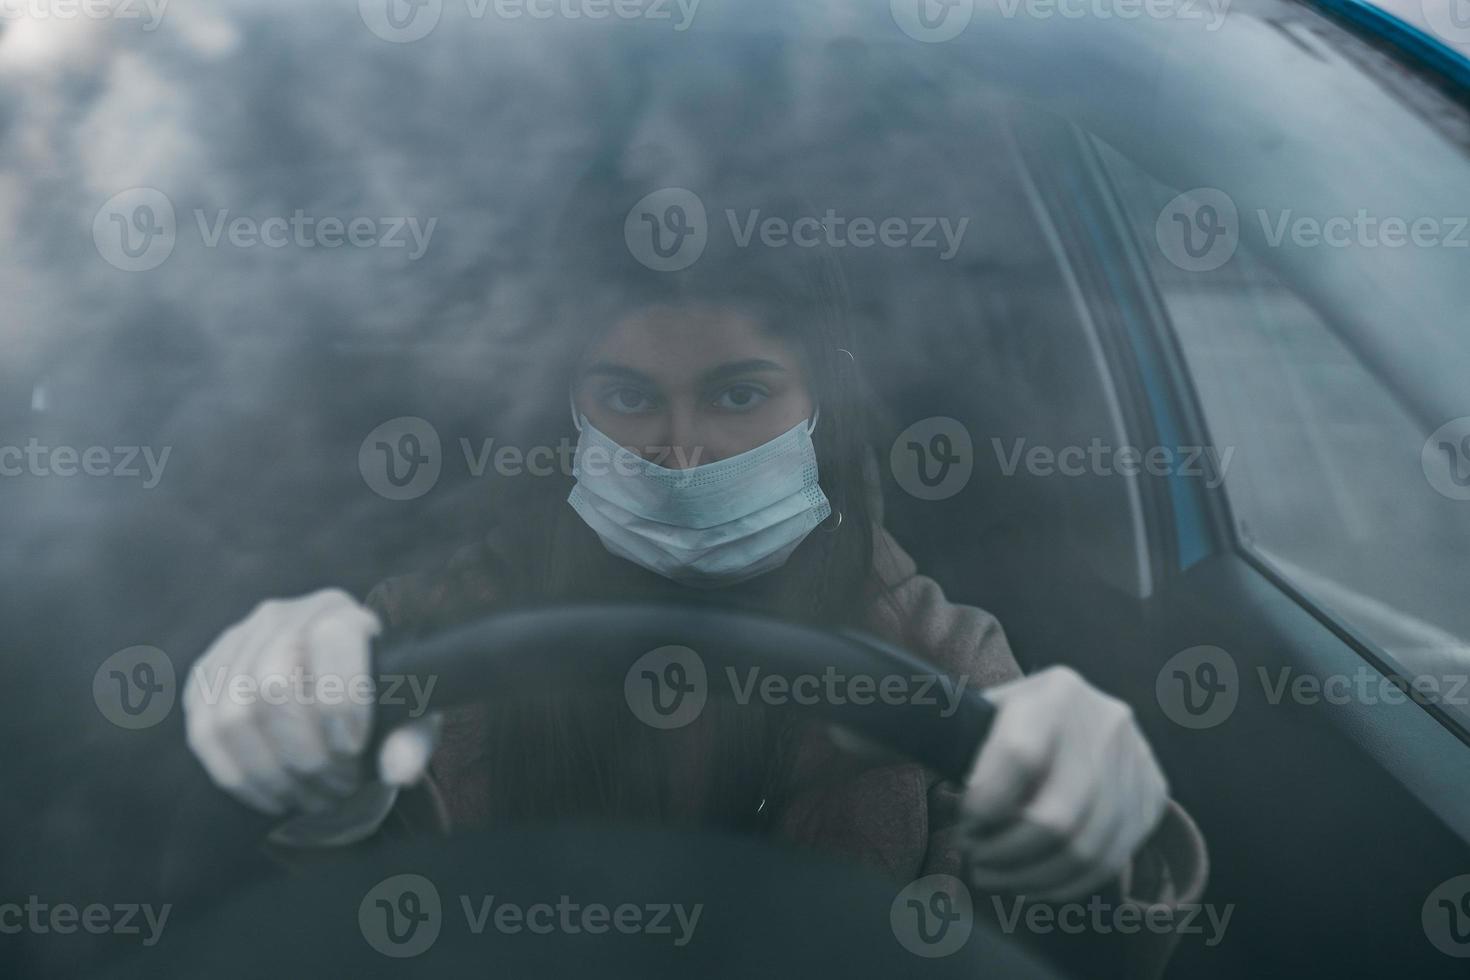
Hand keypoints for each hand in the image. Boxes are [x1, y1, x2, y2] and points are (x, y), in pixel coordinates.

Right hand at [183, 588, 438, 818]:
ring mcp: (235, 643)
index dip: (341, 702)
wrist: (335, 690)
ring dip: (272, 773)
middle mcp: (282, 616)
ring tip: (310, 796)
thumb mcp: (407, 715)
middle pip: (270, 685)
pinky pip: (203, 734)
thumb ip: (410, 739)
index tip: (355, 748)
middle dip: (303, 752)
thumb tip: (400, 771)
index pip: (331, 641)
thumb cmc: (377, 700)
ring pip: (231, 716)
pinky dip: (239, 777)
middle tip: (335, 784)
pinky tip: (275, 796)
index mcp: (339, 612)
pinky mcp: (205, 676)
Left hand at [957, 666, 1167, 900]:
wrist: (1083, 714)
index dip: (986, 800)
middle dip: (1004, 851)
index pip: (1021, 755)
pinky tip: (1029, 884)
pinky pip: (1110, 861)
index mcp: (1058, 691)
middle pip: (1056, 817)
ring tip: (993, 875)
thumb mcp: (990, 711)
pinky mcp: (1153, 796)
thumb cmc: (1014, 721)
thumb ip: (966, 745)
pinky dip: (1062, 885)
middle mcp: (1106, 722)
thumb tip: (941, 789)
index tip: (964, 819)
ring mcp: (1137, 762)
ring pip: (1084, 850)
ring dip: (1029, 876)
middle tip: (974, 855)